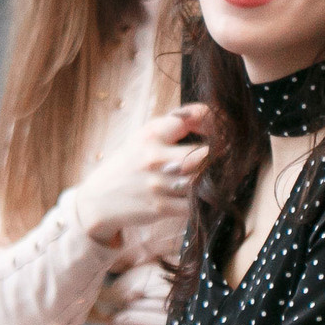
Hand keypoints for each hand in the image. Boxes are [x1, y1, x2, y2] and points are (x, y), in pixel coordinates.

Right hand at [75, 106, 210, 244]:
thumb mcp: (141, 139)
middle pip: (204, 153)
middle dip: (219, 156)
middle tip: (227, 158)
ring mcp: (158, 184)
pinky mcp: (160, 207)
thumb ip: (170, 130)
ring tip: (214, 178)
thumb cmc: (126, 166)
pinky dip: (201, 202)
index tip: (220, 129)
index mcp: (150, 135)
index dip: (212, 121)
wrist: (97, 201)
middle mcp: (154, 157)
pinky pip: (194, 204)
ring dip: (211, 180)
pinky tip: (201, 197)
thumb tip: (209, 121)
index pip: (192, 117)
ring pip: (202, 180)